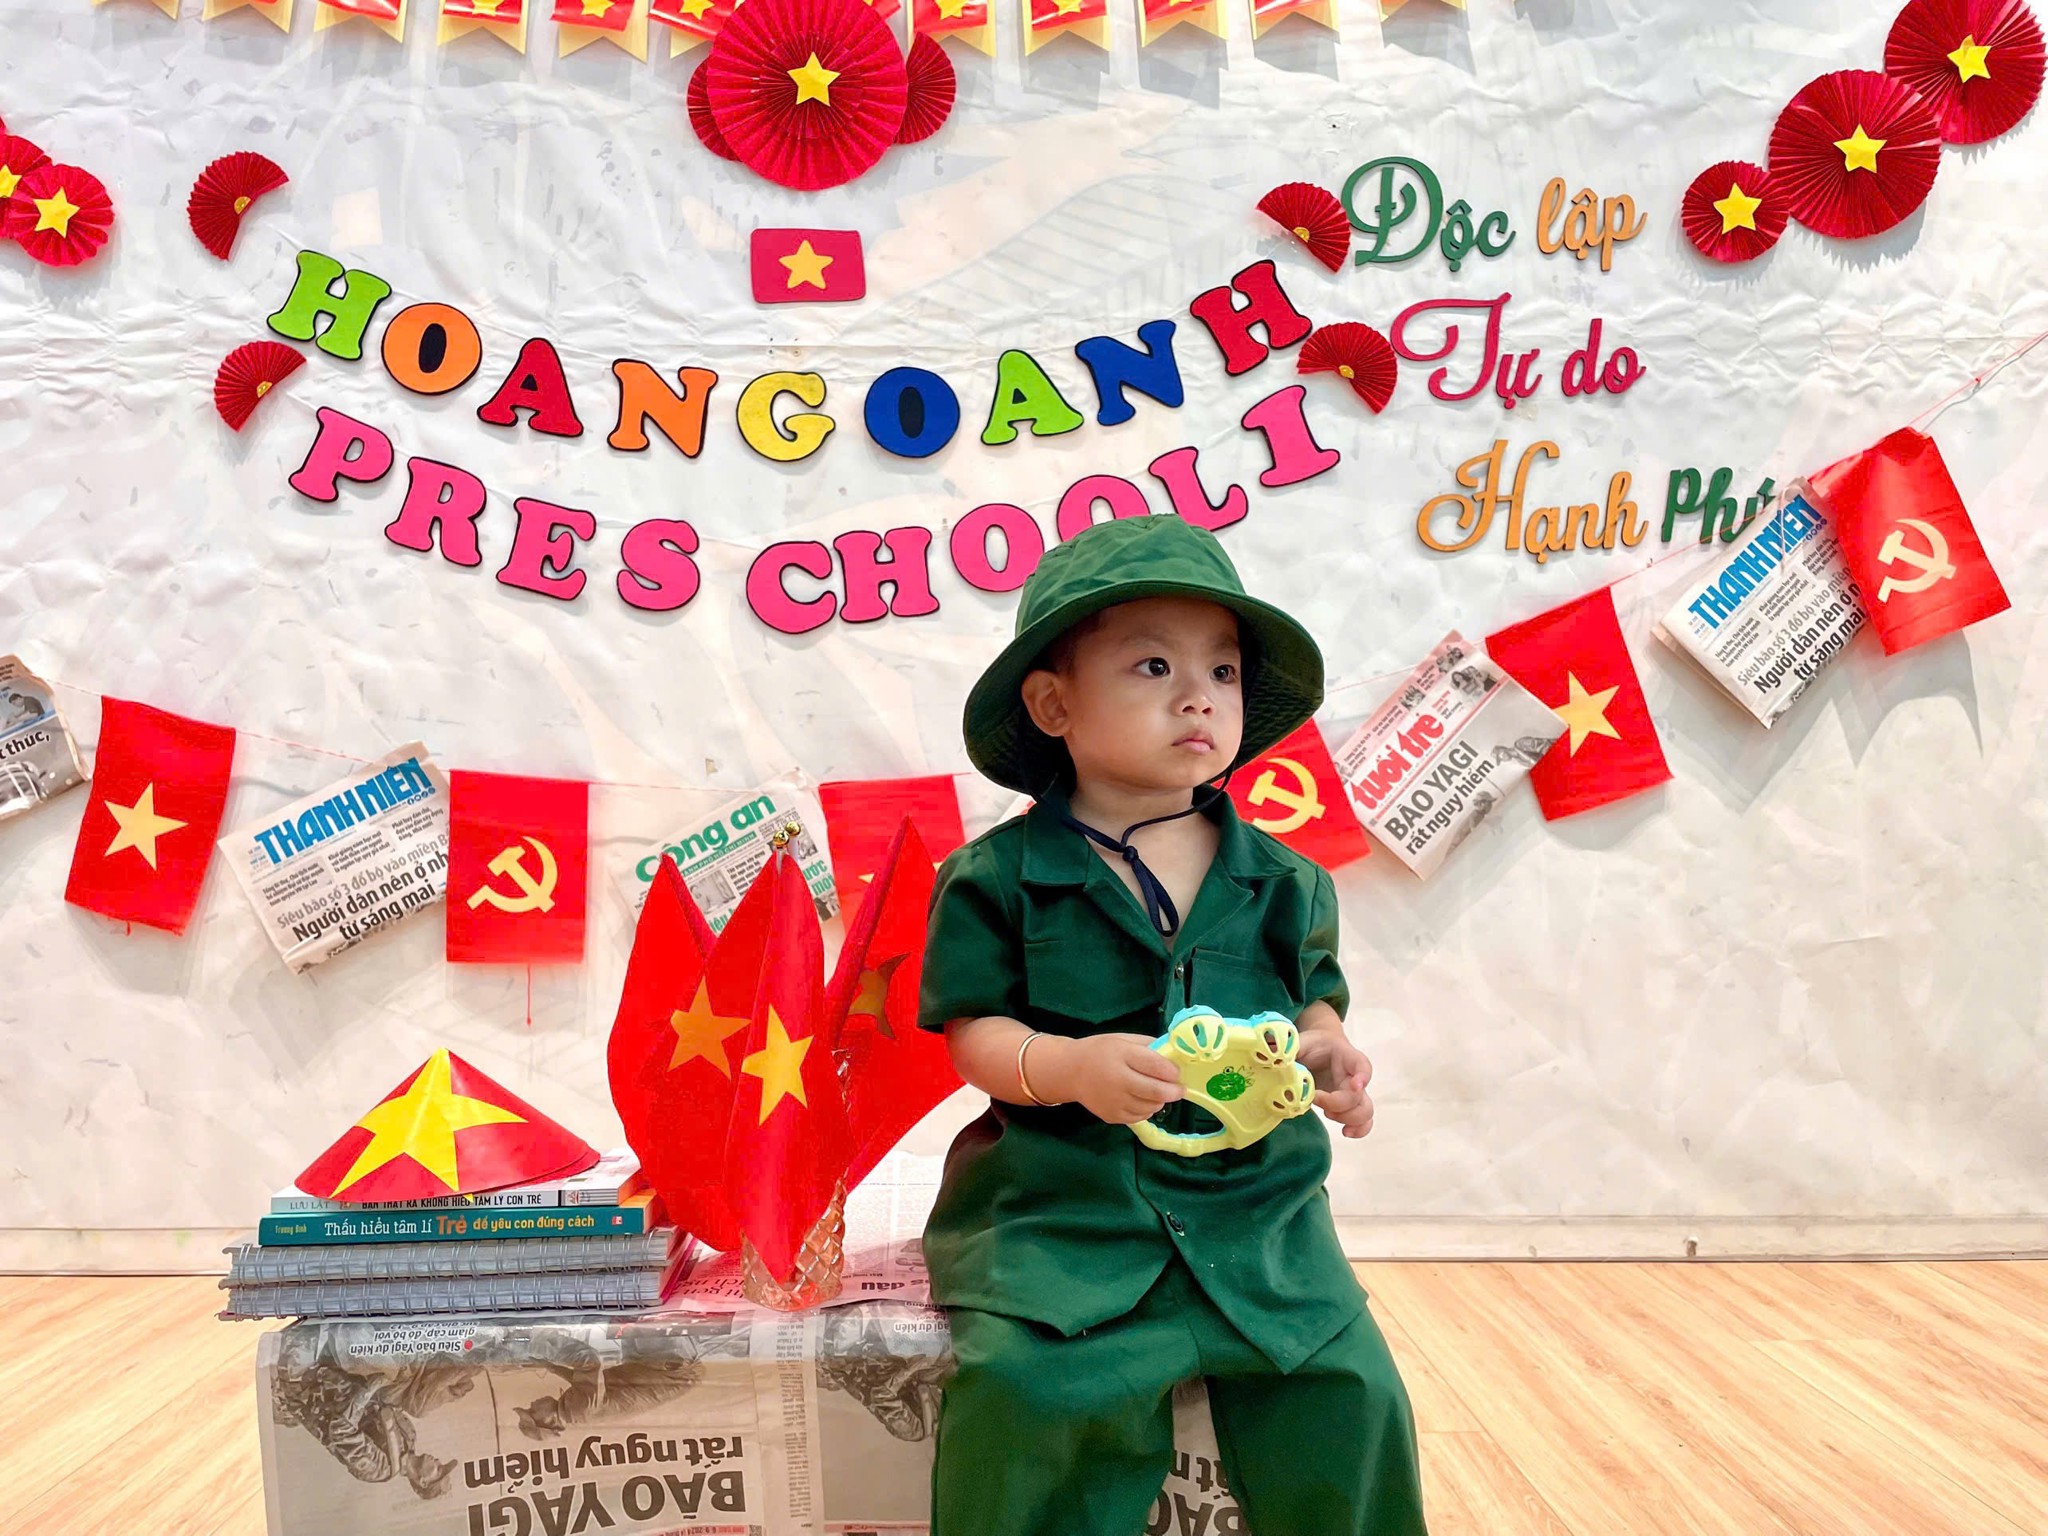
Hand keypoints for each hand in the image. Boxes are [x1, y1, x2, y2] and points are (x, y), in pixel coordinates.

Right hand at [1034, 1033, 1184, 1124]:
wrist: (1070, 1071)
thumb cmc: (1100, 1052)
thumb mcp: (1123, 1040)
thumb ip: (1148, 1046)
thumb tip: (1174, 1056)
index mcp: (1121, 1056)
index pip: (1156, 1066)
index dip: (1172, 1071)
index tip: (1177, 1072)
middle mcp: (1117, 1080)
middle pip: (1157, 1091)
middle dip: (1174, 1091)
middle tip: (1179, 1089)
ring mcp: (1114, 1101)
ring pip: (1151, 1107)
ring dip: (1160, 1101)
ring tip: (1156, 1092)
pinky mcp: (1111, 1116)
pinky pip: (1140, 1117)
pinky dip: (1146, 1109)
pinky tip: (1141, 1099)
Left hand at [1293, 1029, 1374, 1139]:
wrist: (1321, 1049)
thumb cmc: (1313, 1046)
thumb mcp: (1301, 1042)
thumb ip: (1292, 1049)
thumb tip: (1275, 1056)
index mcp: (1345, 1056)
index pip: (1361, 1064)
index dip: (1362, 1075)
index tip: (1355, 1085)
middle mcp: (1353, 1076)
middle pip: (1359, 1096)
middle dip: (1338, 1103)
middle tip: (1315, 1098)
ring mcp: (1354, 1093)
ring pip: (1365, 1111)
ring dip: (1347, 1118)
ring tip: (1327, 1114)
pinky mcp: (1349, 1106)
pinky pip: (1363, 1122)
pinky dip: (1358, 1130)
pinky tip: (1345, 1132)